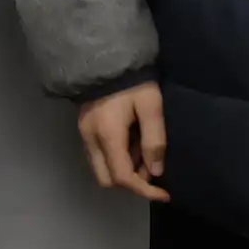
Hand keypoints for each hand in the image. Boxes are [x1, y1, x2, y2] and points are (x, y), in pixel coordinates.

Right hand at [76, 82, 170, 202]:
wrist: (105, 54)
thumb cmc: (132, 80)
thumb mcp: (151, 107)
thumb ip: (154, 140)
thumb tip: (156, 171)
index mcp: (108, 135)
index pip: (123, 177)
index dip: (144, 190)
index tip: (164, 194)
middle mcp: (90, 139)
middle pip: (106, 179)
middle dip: (131, 182)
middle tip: (152, 171)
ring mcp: (84, 133)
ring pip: (101, 168)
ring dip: (124, 170)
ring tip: (145, 154)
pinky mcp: (84, 127)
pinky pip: (98, 155)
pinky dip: (116, 158)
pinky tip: (132, 144)